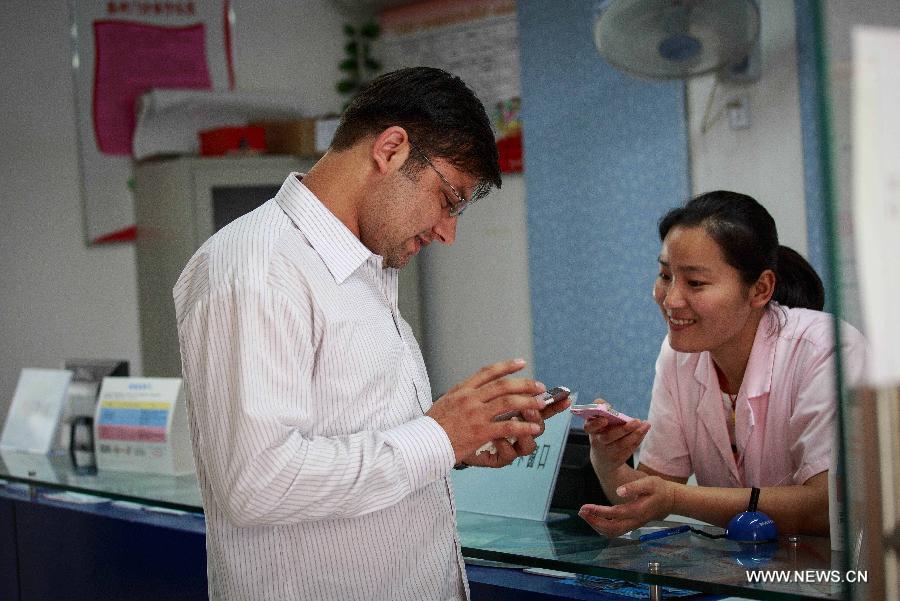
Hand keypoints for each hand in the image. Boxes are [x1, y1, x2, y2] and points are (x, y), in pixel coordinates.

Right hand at [427, 359, 546, 462]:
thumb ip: (461, 395)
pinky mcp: (480, 432)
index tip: (521, 363)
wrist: (421, 442)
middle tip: (539, 386)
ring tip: (541, 404)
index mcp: (462, 389)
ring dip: (528, 401)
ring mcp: (475, 414)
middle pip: (503, 385)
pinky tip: (533, 428)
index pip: (488, 372)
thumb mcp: (444, 402)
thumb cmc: (431, 426)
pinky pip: (507, 427)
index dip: (507, 366)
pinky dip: (523, 426)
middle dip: (525, 384)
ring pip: (508, 402)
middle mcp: (470, 398)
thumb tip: (474, 390)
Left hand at [578, 475, 675, 537]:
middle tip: (581, 511)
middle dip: (594, 521)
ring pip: (612, 532)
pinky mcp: (632, 525)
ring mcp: (633, 525)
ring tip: (585, 514)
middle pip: (611, 528)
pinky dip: (602, 527)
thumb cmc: (659, 489)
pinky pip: (615, 531)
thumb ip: (634, 487)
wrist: (671, 499)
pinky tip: (595, 518)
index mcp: (638, 511)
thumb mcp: (649, 482)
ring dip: (596, 525)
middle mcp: (635, 521)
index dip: (598, 512)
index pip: (614, 514)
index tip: (585, 507)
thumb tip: (618, 491)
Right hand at [585, 401, 649, 477]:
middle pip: (608, 437)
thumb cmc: (601, 432)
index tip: (605, 419)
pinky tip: (644, 429)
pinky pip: (630, 447)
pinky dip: (639, 438)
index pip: (589, 427)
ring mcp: (608, 451)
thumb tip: (607, 406)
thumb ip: (601, 411)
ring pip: (622, 444)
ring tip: (646, 424)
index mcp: (591, 431)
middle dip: (623, 429)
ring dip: (635, 434)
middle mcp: (598, 442)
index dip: (596, 424)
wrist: (603, 458)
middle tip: (636, 421)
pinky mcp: (619, 458)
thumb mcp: (598, 422)